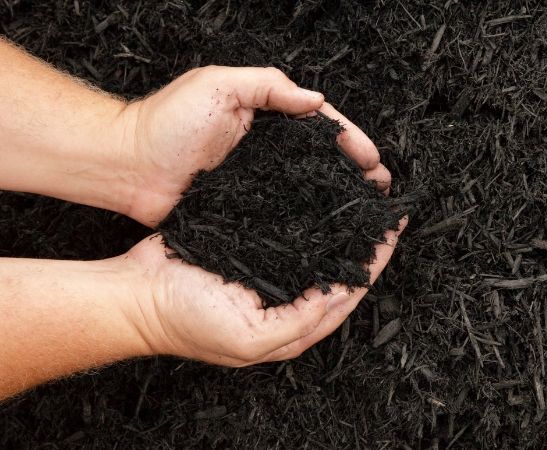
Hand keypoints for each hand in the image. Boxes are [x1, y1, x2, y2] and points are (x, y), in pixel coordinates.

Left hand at [114, 65, 392, 226]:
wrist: (125, 167)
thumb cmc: (166, 122)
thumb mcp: (219, 85)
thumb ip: (268, 86)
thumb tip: (317, 101)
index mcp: (265, 116)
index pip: (319, 125)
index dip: (350, 140)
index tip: (372, 160)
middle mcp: (266, 149)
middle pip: (322, 159)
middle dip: (355, 172)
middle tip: (382, 190)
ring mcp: (258, 180)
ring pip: (309, 188)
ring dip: (340, 198)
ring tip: (367, 213)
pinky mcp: (244, 208)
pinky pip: (284, 212)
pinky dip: (309, 220)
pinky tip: (329, 232)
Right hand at [124, 217, 405, 365]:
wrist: (136, 293)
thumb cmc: (185, 322)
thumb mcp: (247, 338)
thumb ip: (296, 324)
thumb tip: (336, 297)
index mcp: (294, 324)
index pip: (348, 292)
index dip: (374, 262)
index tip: (394, 231)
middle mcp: (288, 296)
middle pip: (339, 267)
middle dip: (366, 240)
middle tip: (386, 207)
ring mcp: (270, 270)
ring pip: (318, 246)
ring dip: (341, 225)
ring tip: (362, 196)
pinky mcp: (252, 246)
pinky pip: (289, 230)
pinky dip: (309, 215)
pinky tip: (321, 195)